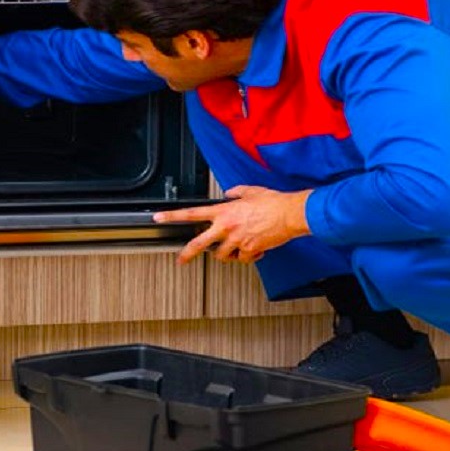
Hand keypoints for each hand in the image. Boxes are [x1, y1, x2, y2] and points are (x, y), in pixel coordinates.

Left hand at [153, 186, 312, 264]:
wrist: (291, 214)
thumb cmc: (273, 202)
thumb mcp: (250, 191)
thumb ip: (236, 193)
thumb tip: (230, 194)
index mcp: (223, 211)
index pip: (191, 213)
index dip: (171, 216)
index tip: (158, 218)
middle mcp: (226, 227)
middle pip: (199, 244)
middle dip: (187, 253)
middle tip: (181, 260)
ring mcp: (237, 240)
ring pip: (222, 255)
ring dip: (227, 254)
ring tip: (237, 247)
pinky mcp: (249, 251)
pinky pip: (242, 259)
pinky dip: (247, 256)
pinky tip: (255, 249)